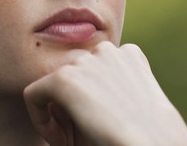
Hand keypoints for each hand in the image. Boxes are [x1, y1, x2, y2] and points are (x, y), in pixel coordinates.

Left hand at [23, 41, 186, 145]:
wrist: (153, 144)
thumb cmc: (145, 136)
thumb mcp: (130, 106)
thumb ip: (105, 92)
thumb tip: (71, 99)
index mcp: (128, 55)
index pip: (93, 71)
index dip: (90, 101)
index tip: (94, 127)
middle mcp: (107, 49)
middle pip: (73, 75)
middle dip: (72, 106)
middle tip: (81, 137)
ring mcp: (85, 60)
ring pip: (54, 85)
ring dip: (59, 114)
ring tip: (73, 141)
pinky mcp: (64, 78)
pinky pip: (34, 95)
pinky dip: (40, 120)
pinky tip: (60, 140)